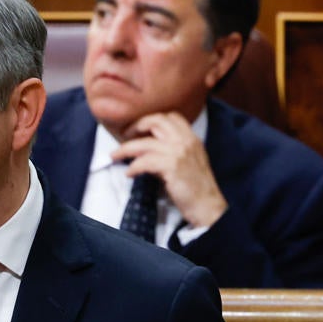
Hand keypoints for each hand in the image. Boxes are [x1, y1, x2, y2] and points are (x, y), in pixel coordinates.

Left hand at [115, 113, 228, 230]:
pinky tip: (130, 173)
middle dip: (137, 125)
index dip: (152, 119)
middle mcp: (186, 141)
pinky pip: (144, 161)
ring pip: (145, 143)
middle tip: (125, 135)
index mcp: (191, 138)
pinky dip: (133, 167)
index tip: (140, 128)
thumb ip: (173, 150)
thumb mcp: (188, 161)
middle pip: (157, 121)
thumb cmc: (196, 188)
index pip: (171, 116)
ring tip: (115, 155)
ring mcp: (179, 152)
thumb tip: (148, 150)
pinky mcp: (172, 167)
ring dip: (125, 149)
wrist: (208, 205)